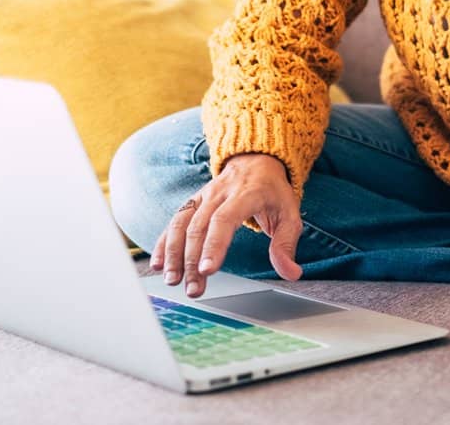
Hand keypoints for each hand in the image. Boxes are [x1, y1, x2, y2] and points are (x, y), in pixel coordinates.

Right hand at [150, 152, 302, 296]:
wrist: (257, 160)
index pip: (225, 219)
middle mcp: (220, 193)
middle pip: (200, 227)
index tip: (208, 270)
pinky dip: (164, 242)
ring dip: (174, 253)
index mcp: (246, 194)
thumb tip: (290, 273)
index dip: (214, 245)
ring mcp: (203, 196)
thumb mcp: (289, 214)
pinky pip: (175, 221)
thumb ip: (286, 244)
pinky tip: (159, 264)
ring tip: (172, 280)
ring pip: (182, 223)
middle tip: (194, 288)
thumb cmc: (273, 192)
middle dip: (193, 260)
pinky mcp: (193, 201)